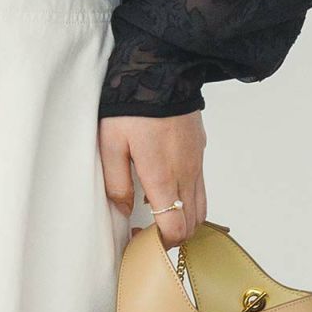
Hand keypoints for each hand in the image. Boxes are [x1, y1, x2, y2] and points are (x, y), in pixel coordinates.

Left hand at [99, 110, 206, 249]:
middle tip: (149, 229)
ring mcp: (196, 160)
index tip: (142, 239)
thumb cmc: (131, 104)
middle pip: (193, 223)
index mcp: (163, 177)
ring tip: (158, 208)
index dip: (161, 244)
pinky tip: (167, 181)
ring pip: (201, 205)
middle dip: (174, 234)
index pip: (176, 229)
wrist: (161, 67)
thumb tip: (124, 211)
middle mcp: (186, 172)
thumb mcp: (110, 142)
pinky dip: (189, 194)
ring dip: (184, 215)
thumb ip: (116, 182)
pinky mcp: (199, 146)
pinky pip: (201, 182)